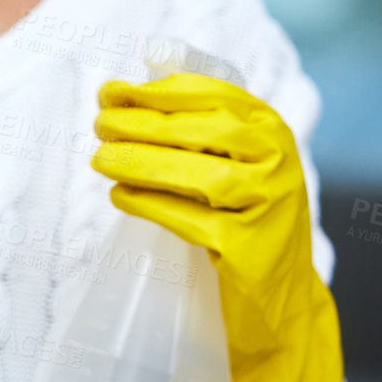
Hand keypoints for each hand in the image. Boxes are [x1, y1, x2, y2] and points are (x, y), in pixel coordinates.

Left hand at [92, 73, 343, 381]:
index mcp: (270, 129)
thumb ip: (182, 128)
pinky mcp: (251, 249)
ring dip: (143, 164)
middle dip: (143, 125)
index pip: (212, 95)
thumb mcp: (228, 159)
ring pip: (201, 177)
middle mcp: (279, 162)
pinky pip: (192, 221)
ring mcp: (269, 206)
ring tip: (101, 159)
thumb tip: (113, 97)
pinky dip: (150, 205)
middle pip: (204, 133)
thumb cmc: (240, 211)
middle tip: (99, 126)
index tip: (110, 94)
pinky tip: (120, 196)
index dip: (155, 92)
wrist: (282, 290)